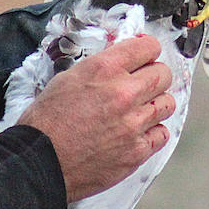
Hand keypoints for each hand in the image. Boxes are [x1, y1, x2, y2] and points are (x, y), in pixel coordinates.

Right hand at [17, 34, 175, 201]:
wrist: (40, 161)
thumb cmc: (47, 122)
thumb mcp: (68, 78)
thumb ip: (101, 67)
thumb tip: (122, 61)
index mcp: (105, 69)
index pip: (148, 47)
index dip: (147, 50)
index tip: (145, 56)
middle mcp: (123, 93)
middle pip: (164, 74)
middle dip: (154, 76)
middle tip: (143, 84)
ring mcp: (133, 123)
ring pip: (168, 103)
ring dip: (156, 104)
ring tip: (140, 110)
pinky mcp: (137, 150)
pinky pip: (162, 133)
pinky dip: (153, 132)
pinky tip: (137, 132)